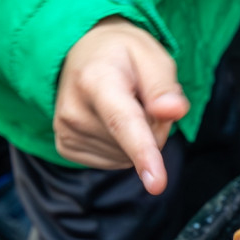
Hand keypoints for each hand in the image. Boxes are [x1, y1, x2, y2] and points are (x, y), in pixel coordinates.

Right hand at [55, 17, 188, 194]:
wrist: (80, 55)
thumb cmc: (122, 56)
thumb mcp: (151, 55)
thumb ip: (163, 85)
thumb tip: (173, 111)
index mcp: (96, 80)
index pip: (124, 123)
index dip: (144, 153)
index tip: (157, 184)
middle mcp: (74, 111)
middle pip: (141, 139)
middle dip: (156, 122)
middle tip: (142, 94)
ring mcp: (66, 132)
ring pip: (130, 155)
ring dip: (141, 134)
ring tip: (124, 103)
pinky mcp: (66, 147)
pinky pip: (117, 160)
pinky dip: (125, 145)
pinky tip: (112, 120)